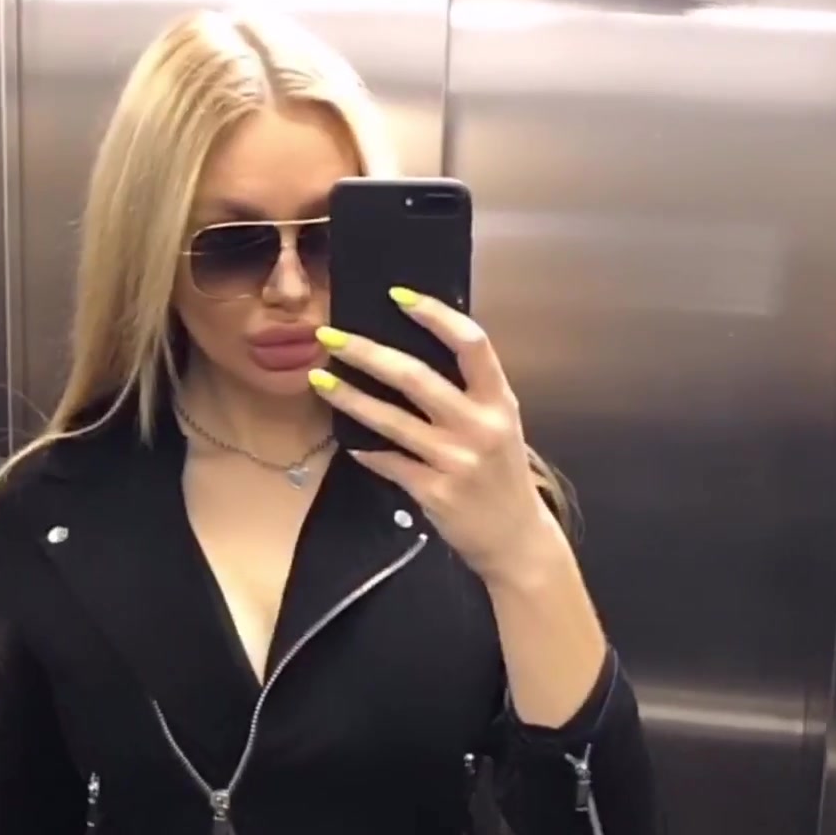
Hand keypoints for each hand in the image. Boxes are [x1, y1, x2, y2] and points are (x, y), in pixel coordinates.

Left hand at [312, 290, 562, 582]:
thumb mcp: (501, 424)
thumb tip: (416, 348)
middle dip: (366, 353)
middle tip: (329, 336)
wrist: (517, 538)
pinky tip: (347, 440)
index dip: (435, 315)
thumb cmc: (502, 474)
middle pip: (416, 377)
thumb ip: (470, 391)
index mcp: (500, 401)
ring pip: (391, 420)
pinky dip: (365, 450)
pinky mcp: (434, 493)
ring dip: (349, 398)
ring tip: (318, 379)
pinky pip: (388, 463)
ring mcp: (456, 461)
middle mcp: (480, 426)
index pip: (471, 343)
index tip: (398, 295)